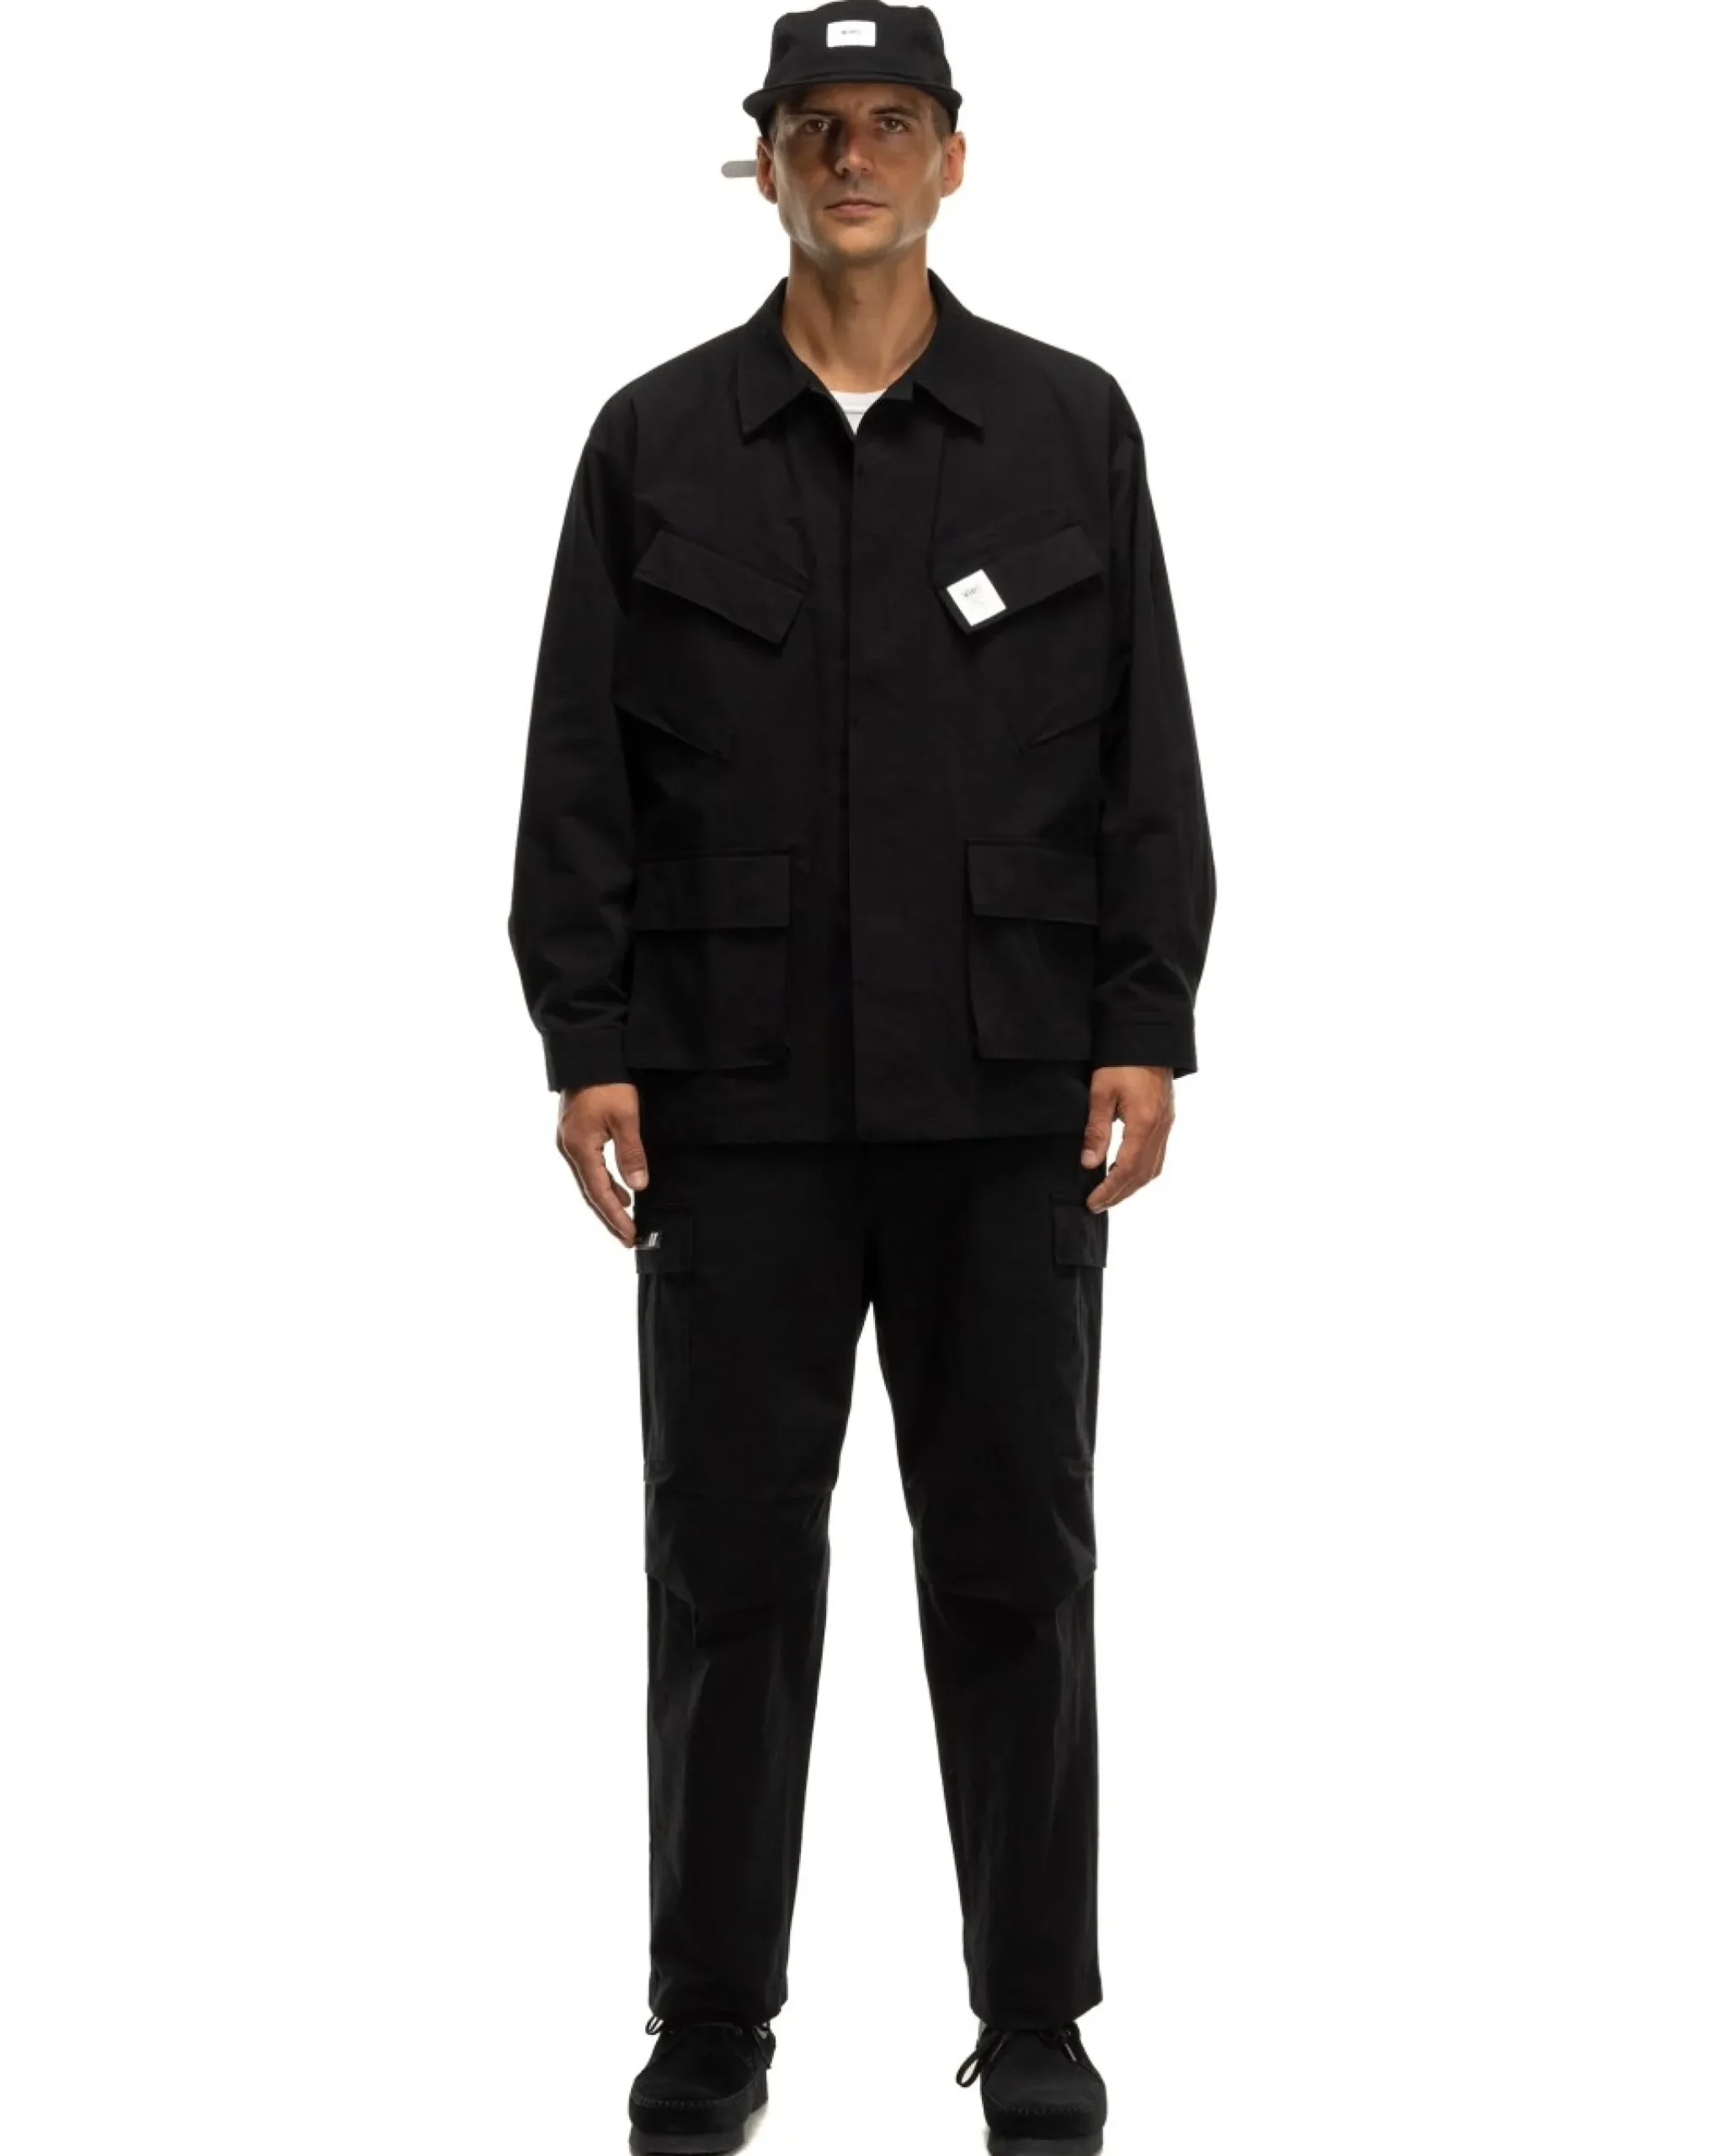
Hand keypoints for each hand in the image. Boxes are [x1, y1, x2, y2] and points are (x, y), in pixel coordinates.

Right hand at [555, 1082, 648, 1243]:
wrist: (586, 1053)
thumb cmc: (606, 1083)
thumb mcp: (625, 1118)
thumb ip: (631, 1153)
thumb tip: (638, 1186)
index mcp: (579, 1148)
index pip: (599, 1193)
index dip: (615, 1216)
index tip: (630, 1235)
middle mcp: (570, 1148)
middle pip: (590, 1191)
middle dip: (610, 1214)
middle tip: (628, 1235)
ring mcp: (570, 1140)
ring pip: (589, 1179)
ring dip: (607, 1198)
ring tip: (627, 1214)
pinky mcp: (575, 1131)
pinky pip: (589, 1165)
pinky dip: (604, 1180)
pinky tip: (618, 1184)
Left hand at [1080, 1066, 1174, 1209]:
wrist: (1149, 1037)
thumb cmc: (1122, 1060)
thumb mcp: (1102, 1092)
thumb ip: (1096, 1129)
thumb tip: (1089, 1162)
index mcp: (1145, 1123)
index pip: (1127, 1168)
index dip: (1110, 1189)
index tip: (1093, 1201)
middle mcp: (1160, 1128)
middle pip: (1143, 1174)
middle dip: (1120, 1194)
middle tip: (1098, 1204)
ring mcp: (1167, 1124)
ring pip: (1154, 1167)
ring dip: (1132, 1185)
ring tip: (1110, 1193)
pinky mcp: (1166, 1118)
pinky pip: (1158, 1155)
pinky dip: (1142, 1170)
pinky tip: (1126, 1171)